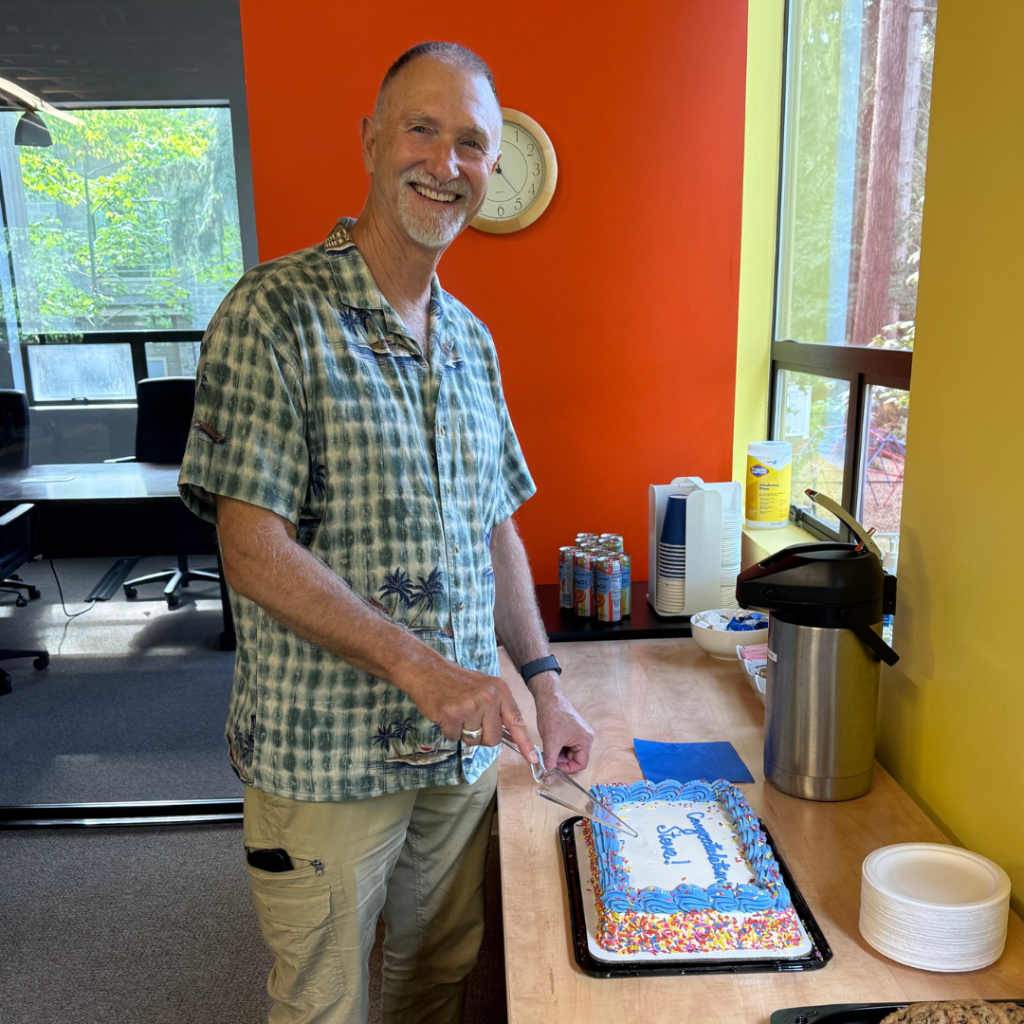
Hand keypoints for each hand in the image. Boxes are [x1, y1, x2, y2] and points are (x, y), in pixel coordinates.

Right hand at [391, 652, 537, 765]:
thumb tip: (510, 735)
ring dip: (463, 732)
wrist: (427, 670)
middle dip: (481, 737)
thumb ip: (497, 708)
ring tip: (456, 713)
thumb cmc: (456, 682)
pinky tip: (446, 714)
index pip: (516, 721)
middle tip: (469, 720)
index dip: (525, 742)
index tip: (533, 759)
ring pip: (474, 740)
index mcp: (500, 690)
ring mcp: (471, 705)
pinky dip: (449, 730)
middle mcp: (488, 697)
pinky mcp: (452, 714)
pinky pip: (455, 738)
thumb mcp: (484, 687)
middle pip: (493, 739)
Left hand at [532, 674, 593, 772]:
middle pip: (576, 759)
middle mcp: (586, 737)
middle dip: (561, 761)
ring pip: (570, 752)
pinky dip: (558, 747)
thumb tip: (547, 777)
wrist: (548, 698)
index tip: (553, 768)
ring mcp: (579, 733)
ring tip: (547, 750)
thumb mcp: (550, 742)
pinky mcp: (572, 730)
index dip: (566, 769)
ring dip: (558, 754)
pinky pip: (567, 745)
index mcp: (586, 740)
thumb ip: (550, 762)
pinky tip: (549, 744)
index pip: (581, 764)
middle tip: (548, 760)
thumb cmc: (552, 716)